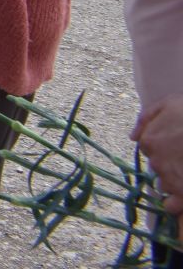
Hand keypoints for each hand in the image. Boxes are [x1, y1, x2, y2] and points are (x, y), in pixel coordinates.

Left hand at [132, 94, 182, 214]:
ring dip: (176, 183)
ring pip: (167, 187)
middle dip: (172, 166)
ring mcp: (171, 180)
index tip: (177, 147)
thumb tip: (132, 136)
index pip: (150, 150)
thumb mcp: (168, 105)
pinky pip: (173, 206)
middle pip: (159, 169)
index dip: (165, 149)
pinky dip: (176, 205)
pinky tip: (182, 200)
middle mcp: (157, 163)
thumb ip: (146, 118)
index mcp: (149, 141)